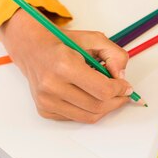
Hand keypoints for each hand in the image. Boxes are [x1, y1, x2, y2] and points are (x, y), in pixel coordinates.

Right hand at [0, 9, 133, 122]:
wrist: (32, 48)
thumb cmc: (62, 43)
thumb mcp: (93, 39)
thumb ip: (115, 55)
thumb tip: (121, 77)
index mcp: (64, 65)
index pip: (103, 90)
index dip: (120, 89)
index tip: (126, 86)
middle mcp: (52, 85)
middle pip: (98, 106)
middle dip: (116, 101)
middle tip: (122, 93)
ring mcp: (46, 100)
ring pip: (88, 116)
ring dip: (105, 108)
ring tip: (109, 96)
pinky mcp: (44, 110)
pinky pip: (76, 118)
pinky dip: (88, 110)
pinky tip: (89, 96)